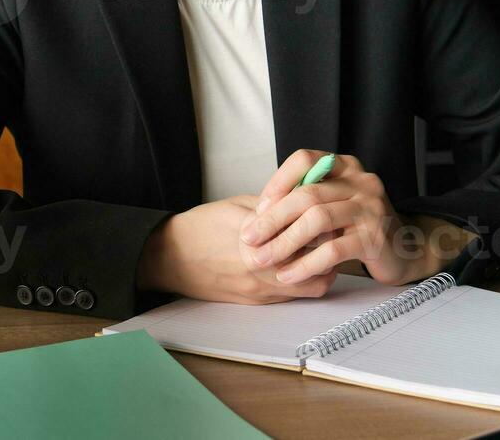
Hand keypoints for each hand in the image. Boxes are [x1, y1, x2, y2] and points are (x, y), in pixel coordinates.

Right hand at [137, 195, 337, 304]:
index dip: (325, 223)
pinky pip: (293, 295)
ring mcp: (261, 291)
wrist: (168, 258)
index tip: (329, 211)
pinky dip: (302, 280)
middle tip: (332, 232)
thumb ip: (275, 205)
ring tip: (318, 250)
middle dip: (330, 249)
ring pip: (312, 286)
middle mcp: (262, 272)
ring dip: (321, 268)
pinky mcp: (256, 302)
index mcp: (260, 242)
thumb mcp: (239, 206)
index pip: (309, 236)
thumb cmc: (200, 228)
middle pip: (318, 265)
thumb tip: (305, 197)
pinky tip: (297, 263)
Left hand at [240, 151, 467, 285]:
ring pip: (317, 220)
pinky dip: (306, 264)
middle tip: (250, 239)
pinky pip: (333, 250)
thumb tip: (258, 214)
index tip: (257, 210)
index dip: (277, 183)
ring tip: (263, 260)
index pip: (304, 160)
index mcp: (346, 166)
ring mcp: (371, 208)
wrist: (404, 249)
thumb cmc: (358, 226)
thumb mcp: (335, 203)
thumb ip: (307, 199)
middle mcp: (361, 181)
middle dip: (272, 219)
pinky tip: (289, 275)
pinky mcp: (375, 238)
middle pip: (307, 194)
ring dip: (284, 243)